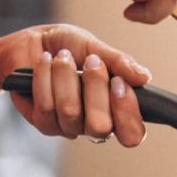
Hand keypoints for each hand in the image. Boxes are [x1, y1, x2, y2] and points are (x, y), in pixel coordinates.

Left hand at [0, 24, 149, 146]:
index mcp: (115, 108)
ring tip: (62, 56)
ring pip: (70, 112)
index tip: (119, 83)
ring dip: (67, 77)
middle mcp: (93, 123)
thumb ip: (119, 63)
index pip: (132, 134)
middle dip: (95, 88)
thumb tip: (144, 77)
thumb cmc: (67, 46)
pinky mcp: (42, 122)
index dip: (127, 113)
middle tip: (92, 62)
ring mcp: (67, 126)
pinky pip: (46, 106)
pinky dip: (46, 77)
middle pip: (100, 127)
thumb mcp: (96, 47)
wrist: (32, 42)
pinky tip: (45, 62)